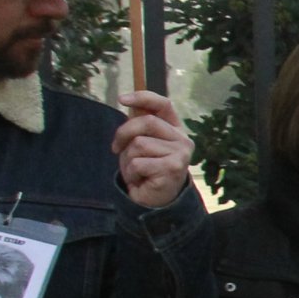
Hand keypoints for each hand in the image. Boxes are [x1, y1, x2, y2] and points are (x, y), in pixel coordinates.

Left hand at [112, 90, 194, 209]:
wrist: (156, 200)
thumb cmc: (146, 169)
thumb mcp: (141, 143)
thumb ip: (139, 125)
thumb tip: (130, 105)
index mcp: (175, 128)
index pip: (162, 104)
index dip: (142, 97)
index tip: (122, 99)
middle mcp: (182, 139)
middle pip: (146, 122)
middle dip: (124, 133)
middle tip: (116, 148)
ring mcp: (180, 153)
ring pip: (139, 144)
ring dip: (128, 159)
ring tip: (136, 170)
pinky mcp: (173, 167)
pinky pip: (138, 163)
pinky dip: (132, 173)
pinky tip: (141, 179)